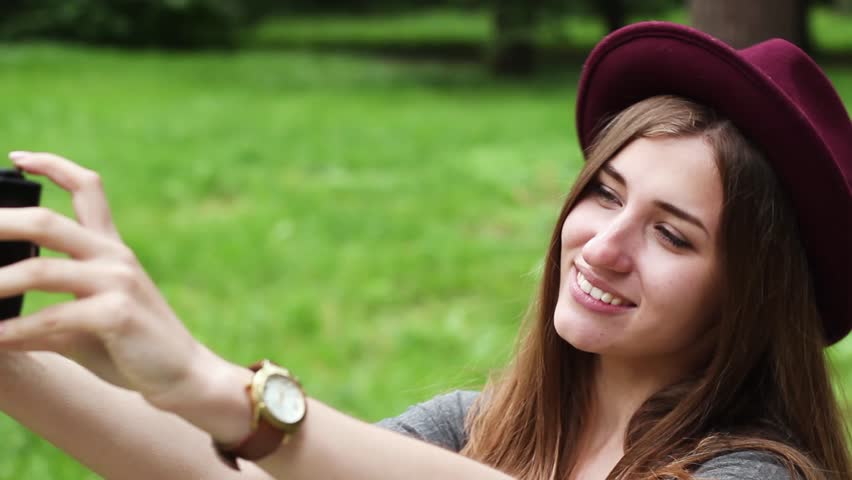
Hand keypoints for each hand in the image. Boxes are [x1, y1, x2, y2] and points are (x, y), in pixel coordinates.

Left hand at [0, 151, 218, 407]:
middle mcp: (114, 256)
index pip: (86, 188)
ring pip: (40, 271)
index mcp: (110, 249)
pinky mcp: (117, 314)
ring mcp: (118, 282)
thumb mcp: (84, 322)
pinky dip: (15, 330)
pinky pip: (52, 317)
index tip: (16, 158)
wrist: (183, 375)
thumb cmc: (131, 347)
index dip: (51, 165)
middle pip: (47, 222)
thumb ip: (44, 313)